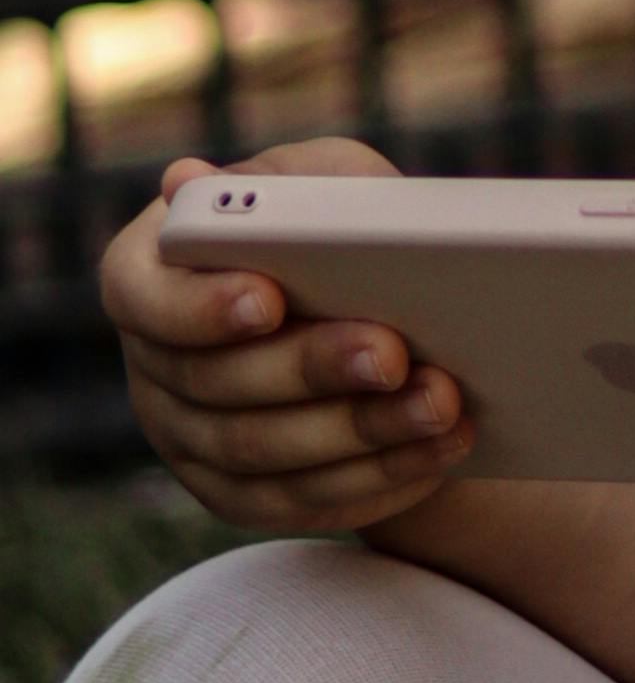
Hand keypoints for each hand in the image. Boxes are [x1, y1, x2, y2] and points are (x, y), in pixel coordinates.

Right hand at [102, 142, 474, 533]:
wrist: (355, 295)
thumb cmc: (327, 214)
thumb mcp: (315, 179)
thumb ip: (280, 188)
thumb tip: (189, 182)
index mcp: (146, 274)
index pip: (146, 298)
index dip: (203, 306)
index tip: (270, 300)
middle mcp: (154, 365)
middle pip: (219, 384)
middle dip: (314, 370)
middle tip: (394, 354)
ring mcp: (187, 440)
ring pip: (265, 455)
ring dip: (361, 432)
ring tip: (441, 403)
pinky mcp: (238, 495)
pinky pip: (300, 502)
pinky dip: (376, 478)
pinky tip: (438, 450)